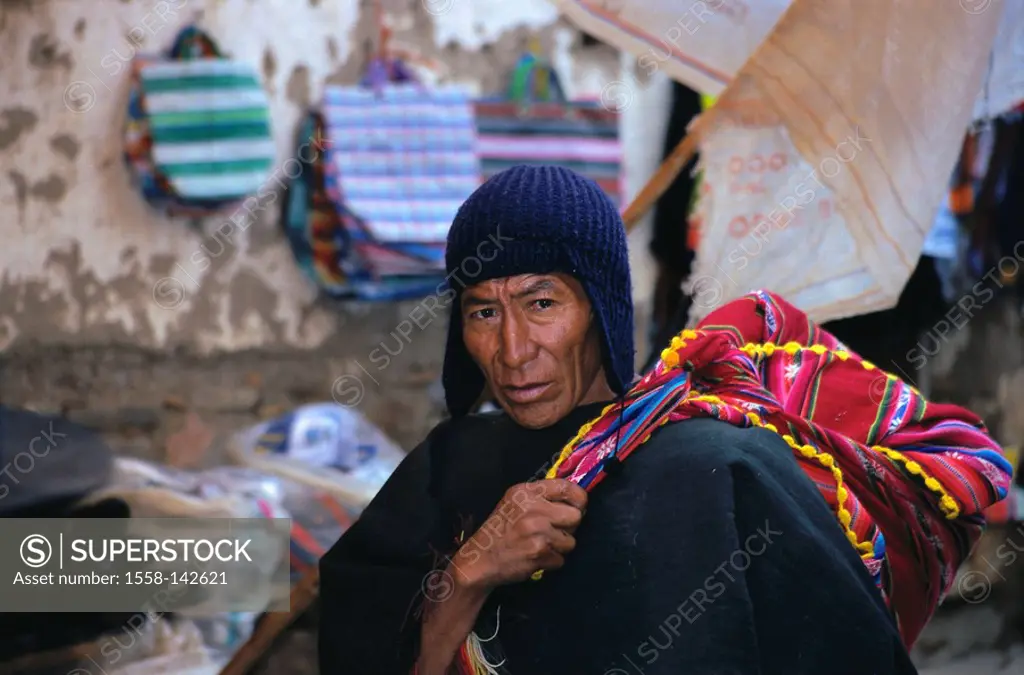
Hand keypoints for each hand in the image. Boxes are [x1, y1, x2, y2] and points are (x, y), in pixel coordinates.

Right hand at [452, 479, 586, 589]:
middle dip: (568, 527)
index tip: (578, 507)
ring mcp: (537, 531)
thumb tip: (576, 502)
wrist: (480, 559)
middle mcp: (533, 508)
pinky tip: (535, 558)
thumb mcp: (515, 503)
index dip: (579, 499)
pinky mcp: (539, 552)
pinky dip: (551, 562)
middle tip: (552, 532)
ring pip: (571, 541)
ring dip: (559, 547)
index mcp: (526, 492)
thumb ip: (542, 498)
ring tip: (540, 545)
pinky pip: (561, 559)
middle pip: (575, 516)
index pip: (567, 487)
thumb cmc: (500, 530)